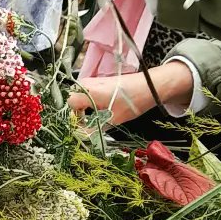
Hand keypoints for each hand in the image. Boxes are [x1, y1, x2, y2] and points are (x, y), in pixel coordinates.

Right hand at [68, 62, 195, 125]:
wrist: (150, 86)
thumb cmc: (133, 101)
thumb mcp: (112, 120)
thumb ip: (93, 130)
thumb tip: (81, 139)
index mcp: (88, 92)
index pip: (70, 105)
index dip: (74, 118)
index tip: (82, 128)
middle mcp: (87, 84)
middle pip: (73, 101)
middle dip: (79, 114)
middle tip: (89, 125)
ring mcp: (92, 81)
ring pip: (79, 98)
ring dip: (85, 109)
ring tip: (97, 118)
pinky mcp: (99, 82)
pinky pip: (87, 94)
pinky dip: (90, 103)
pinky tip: (102, 110)